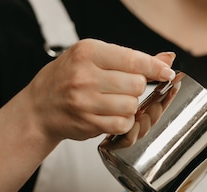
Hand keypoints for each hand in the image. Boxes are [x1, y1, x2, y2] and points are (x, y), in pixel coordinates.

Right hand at [20, 39, 175, 144]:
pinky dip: (124, 122)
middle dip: (137, 88)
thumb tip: (166, 58)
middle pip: (136, 84)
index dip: (155, 67)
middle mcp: (85, 75)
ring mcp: (85, 101)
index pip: (133, 59)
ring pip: (131, 106)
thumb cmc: (68, 79)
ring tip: (117, 103)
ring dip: (131, 107)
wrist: (39, 107)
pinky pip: (122, 124)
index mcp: (88, 52)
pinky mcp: (88, 122)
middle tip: (125, 89)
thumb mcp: (93, 58)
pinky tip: (113, 116)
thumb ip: (130, 59)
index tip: (166, 73)